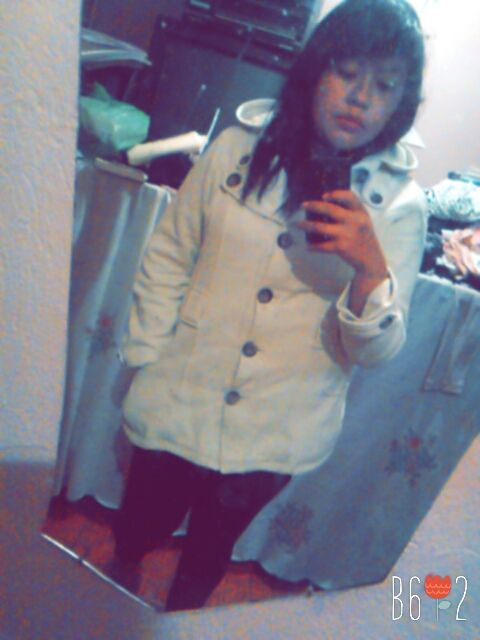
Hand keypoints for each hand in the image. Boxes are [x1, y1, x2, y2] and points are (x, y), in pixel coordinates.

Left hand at [297, 190, 388, 315]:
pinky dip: (314, 246)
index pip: (350, 197)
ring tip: (299, 224)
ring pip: (321, 227)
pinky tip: (308, 246)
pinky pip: (323, 246)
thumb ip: (351, 212)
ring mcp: (347, 234)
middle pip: (330, 210)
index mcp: (360, 212)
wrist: (370, 259)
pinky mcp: (341, 247)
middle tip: (303, 205)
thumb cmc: (363, 237)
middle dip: (314, 206)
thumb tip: (326, 205)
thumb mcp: (363, 220)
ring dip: (307, 225)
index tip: (324, 195)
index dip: (336, 194)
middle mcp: (354, 221)